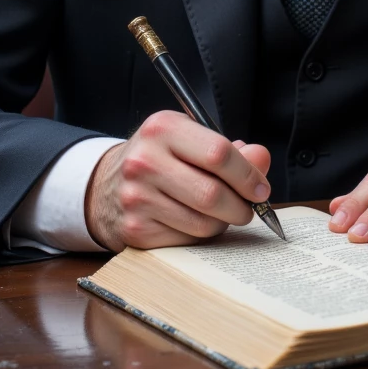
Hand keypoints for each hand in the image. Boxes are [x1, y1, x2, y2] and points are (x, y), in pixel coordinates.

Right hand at [85, 112, 271, 251]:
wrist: (106, 185)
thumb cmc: (160, 158)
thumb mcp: (189, 140)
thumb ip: (229, 150)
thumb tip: (260, 158)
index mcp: (162, 129)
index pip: (218, 153)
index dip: (248, 174)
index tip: (260, 188)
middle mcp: (144, 161)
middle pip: (212, 193)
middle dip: (241, 206)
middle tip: (249, 207)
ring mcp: (136, 198)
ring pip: (203, 222)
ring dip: (223, 222)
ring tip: (221, 213)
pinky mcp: (135, 229)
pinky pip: (186, 240)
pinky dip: (200, 235)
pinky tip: (194, 221)